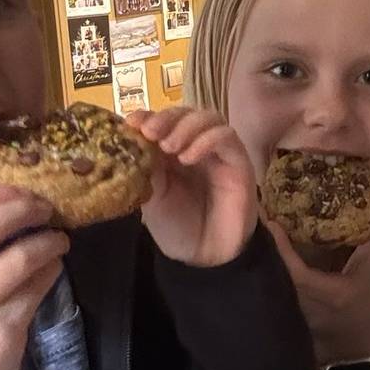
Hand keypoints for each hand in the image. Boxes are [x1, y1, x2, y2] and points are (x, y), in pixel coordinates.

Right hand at [0, 184, 67, 369]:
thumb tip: (4, 204)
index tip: (16, 190)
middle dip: (20, 208)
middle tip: (44, 207)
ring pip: (16, 258)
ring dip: (47, 240)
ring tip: (59, 238)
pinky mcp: (0, 329)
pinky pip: (35, 287)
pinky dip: (52, 268)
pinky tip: (55, 264)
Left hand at [128, 108, 256, 266]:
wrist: (205, 256)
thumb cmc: (177, 227)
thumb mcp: (152, 196)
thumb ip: (147, 168)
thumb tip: (134, 140)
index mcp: (172, 151)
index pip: (163, 121)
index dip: (148, 116)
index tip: (131, 122)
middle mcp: (196, 146)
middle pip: (186, 113)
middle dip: (166, 118)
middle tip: (150, 132)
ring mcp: (219, 152)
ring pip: (209, 118)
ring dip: (186, 126)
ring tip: (169, 146)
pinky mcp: (238, 160)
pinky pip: (227, 137)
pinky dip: (207, 140)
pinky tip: (189, 157)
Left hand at [267, 185, 369, 365]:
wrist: (352, 343)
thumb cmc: (363, 301)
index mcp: (325, 292)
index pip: (296, 271)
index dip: (281, 248)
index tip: (270, 221)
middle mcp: (301, 302)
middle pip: (271, 270)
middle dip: (260, 241)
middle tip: (253, 207)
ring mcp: (286, 308)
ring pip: (264, 277)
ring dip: (256, 250)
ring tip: (248, 217)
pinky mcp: (276, 309)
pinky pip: (264, 282)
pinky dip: (260, 262)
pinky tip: (254, 240)